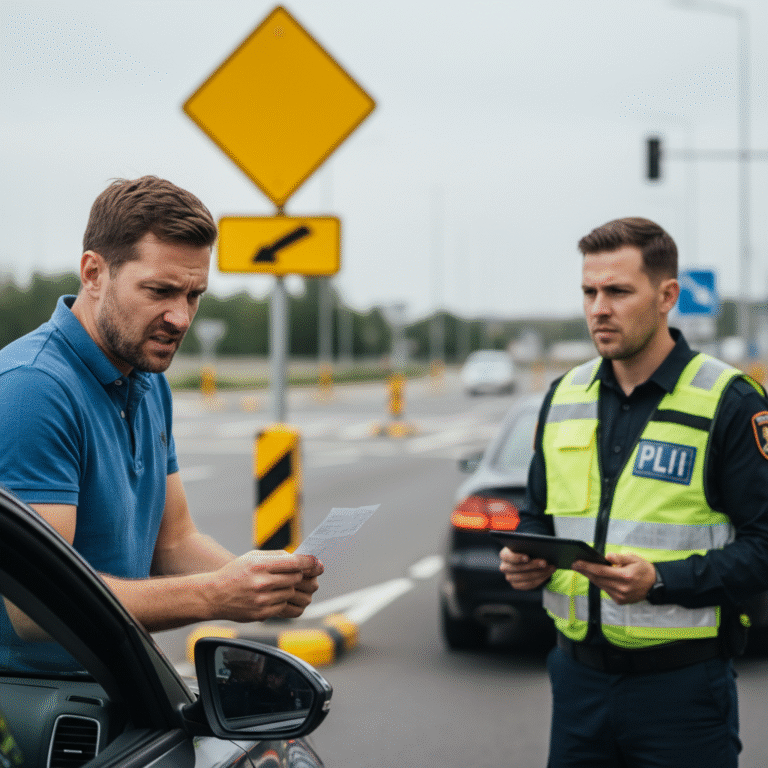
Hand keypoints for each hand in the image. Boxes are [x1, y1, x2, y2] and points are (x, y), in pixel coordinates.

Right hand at [207, 551, 321, 621]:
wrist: (214, 596)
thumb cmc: (235, 573)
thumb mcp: (252, 557)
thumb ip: (276, 556)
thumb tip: (300, 558)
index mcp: (260, 566)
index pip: (294, 563)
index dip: (310, 563)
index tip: (317, 563)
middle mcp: (262, 583)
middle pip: (296, 578)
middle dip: (301, 575)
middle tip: (302, 573)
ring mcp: (262, 600)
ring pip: (291, 592)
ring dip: (293, 588)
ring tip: (288, 584)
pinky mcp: (262, 614)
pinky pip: (285, 607)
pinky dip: (286, 601)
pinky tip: (281, 595)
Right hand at [499, 546, 556, 590]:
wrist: (528, 558)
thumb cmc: (527, 549)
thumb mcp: (526, 545)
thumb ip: (529, 545)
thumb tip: (539, 547)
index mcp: (504, 555)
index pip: (508, 556)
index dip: (517, 557)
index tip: (527, 558)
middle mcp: (505, 567)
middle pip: (518, 568)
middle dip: (533, 566)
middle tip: (545, 563)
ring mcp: (510, 577)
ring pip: (524, 578)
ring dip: (539, 573)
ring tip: (550, 568)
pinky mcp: (516, 585)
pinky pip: (529, 585)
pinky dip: (540, 580)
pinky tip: (547, 574)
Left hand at [572, 552, 655, 604]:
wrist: (655, 585)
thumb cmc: (643, 569)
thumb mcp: (634, 558)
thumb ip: (620, 557)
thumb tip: (607, 556)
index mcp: (625, 576)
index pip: (601, 571)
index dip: (587, 567)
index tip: (577, 562)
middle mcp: (622, 588)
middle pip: (598, 579)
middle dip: (585, 571)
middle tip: (575, 565)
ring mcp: (621, 597)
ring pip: (600, 585)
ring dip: (590, 577)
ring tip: (582, 569)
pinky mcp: (620, 601)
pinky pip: (605, 590)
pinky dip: (599, 583)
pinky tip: (594, 577)